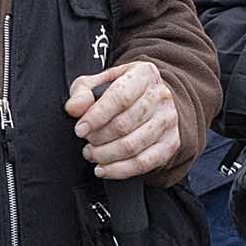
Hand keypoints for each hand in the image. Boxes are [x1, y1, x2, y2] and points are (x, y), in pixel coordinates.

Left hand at [65, 60, 185, 179]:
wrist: (151, 100)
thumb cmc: (121, 91)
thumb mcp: (98, 83)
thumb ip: (82, 92)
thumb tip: (74, 108)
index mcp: (144, 74)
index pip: (120, 98)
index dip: (96, 116)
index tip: (80, 129)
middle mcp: (161, 96)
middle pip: (124, 124)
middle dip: (98, 138)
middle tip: (87, 141)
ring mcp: (168, 121)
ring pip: (133, 146)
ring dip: (105, 155)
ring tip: (92, 153)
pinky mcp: (171, 143)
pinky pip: (144, 163)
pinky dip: (119, 170)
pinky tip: (104, 168)